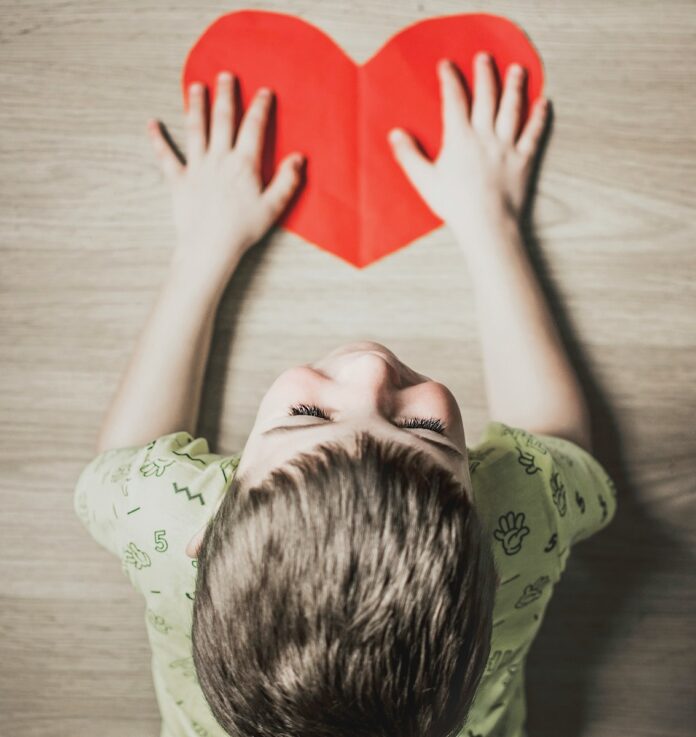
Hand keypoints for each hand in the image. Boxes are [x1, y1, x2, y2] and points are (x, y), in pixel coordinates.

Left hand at [147, 71, 304, 282]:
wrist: (211, 246)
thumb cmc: (243, 229)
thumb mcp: (273, 207)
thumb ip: (287, 180)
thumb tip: (299, 158)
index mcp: (244, 164)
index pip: (254, 127)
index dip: (260, 107)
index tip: (264, 92)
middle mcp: (219, 159)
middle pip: (222, 119)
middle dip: (225, 95)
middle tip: (225, 76)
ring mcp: (197, 167)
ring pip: (195, 129)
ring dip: (195, 106)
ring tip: (196, 87)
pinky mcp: (179, 180)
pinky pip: (166, 156)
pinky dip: (157, 139)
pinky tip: (151, 124)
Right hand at [387, 52, 548, 237]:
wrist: (487, 224)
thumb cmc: (454, 205)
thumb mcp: (425, 181)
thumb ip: (409, 155)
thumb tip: (395, 134)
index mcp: (459, 139)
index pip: (454, 100)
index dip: (450, 80)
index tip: (447, 65)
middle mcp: (485, 136)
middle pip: (486, 97)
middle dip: (485, 74)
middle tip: (485, 57)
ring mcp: (507, 146)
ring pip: (512, 109)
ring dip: (515, 87)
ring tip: (517, 70)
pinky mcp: (524, 160)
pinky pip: (534, 134)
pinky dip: (539, 117)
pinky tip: (543, 103)